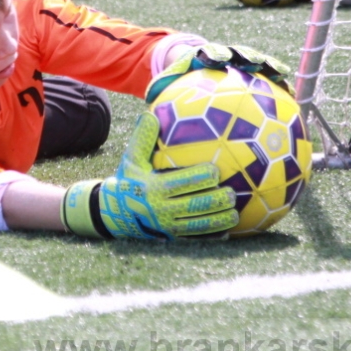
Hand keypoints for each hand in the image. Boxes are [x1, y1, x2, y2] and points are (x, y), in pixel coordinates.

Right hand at [61, 113, 237, 238]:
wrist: (115, 212)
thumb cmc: (128, 181)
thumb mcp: (131, 159)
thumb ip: (142, 138)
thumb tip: (151, 114)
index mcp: (154, 188)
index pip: (180, 183)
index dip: (199, 177)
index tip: (216, 171)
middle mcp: (162, 209)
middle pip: (194, 205)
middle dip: (215, 200)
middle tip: (231, 192)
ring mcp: (168, 225)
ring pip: (198, 224)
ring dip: (218, 219)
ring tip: (234, 211)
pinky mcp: (173, 235)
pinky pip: (195, 236)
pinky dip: (212, 234)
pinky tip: (227, 231)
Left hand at [147, 43, 293, 103]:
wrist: (194, 60)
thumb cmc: (178, 76)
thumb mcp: (166, 82)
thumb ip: (159, 91)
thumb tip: (148, 105)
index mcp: (202, 55)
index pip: (208, 51)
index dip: (213, 53)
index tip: (217, 58)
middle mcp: (224, 55)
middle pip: (237, 52)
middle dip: (246, 56)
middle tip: (254, 63)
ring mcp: (240, 60)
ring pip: (257, 61)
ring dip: (270, 68)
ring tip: (284, 79)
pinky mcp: (251, 70)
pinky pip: (267, 77)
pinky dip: (278, 86)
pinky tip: (292, 102)